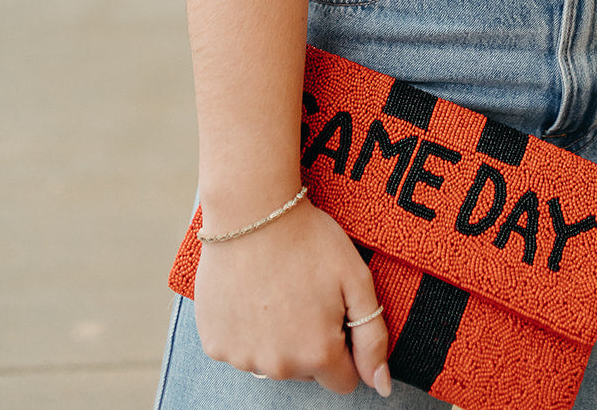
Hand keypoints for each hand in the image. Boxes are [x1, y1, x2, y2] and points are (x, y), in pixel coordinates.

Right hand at [194, 198, 391, 393]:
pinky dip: (246, 330)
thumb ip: (373, 337)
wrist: (251, 211)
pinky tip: (250, 293)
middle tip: (304, 293)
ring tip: (276, 289)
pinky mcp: (215, 344)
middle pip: (306, 371)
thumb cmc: (307, 240)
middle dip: (310, 341)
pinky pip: (240, 349)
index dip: (344, 347)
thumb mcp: (356, 279)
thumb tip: (381, 385)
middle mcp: (279, 366)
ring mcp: (243, 358)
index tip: (334, 312)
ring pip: (272, 361)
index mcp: (317, 354)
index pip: (342, 380)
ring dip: (277, 337)